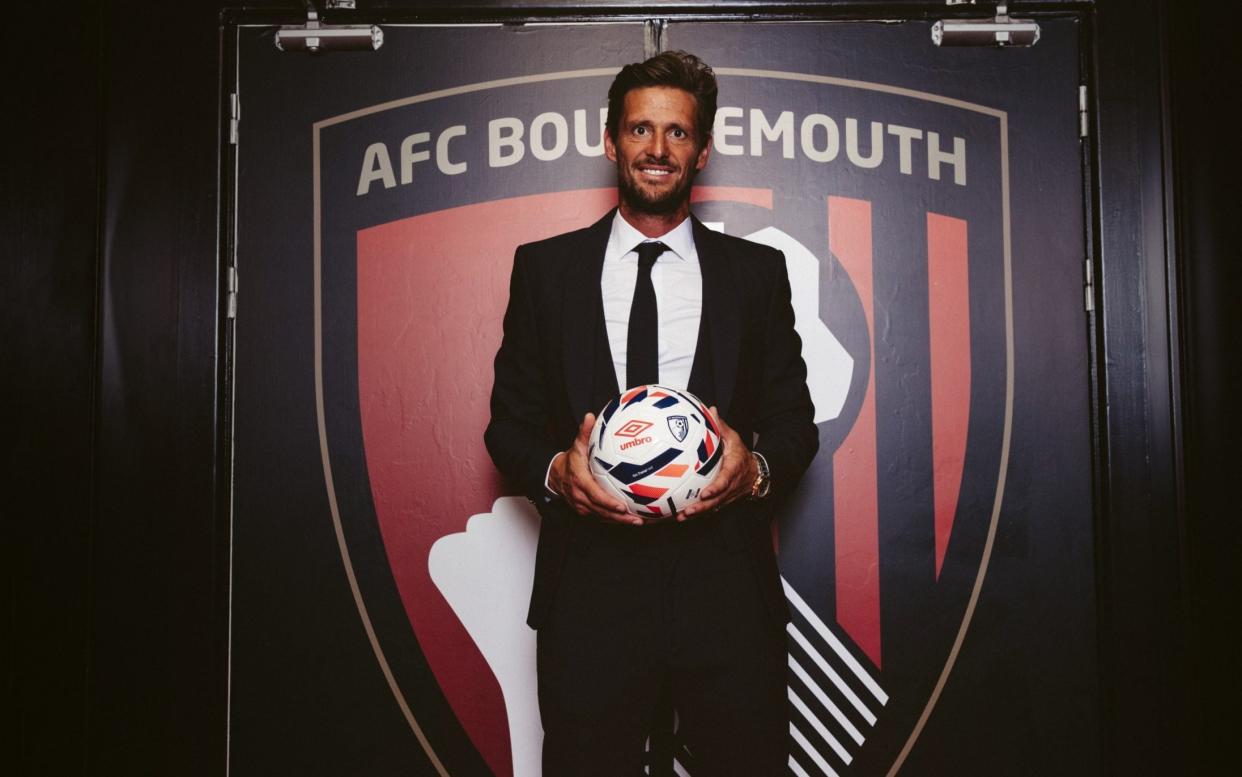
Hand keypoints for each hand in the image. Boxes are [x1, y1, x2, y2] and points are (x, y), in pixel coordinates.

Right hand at [549, 413, 641, 525]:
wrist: (555, 475)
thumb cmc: (571, 460)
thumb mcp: (576, 446)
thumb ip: (584, 433)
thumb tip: (590, 416)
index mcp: (580, 481)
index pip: (595, 495)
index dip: (608, 502)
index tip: (621, 506)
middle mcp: (580, 497)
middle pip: (601, 511)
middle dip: (619, 517)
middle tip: (637, 519)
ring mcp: (582, 506)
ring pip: (602, 517)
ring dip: (620, 521)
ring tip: (638, 522)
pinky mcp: (585, 511)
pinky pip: (601, 517)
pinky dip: (615, 520)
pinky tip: (630, 520)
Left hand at [678, 406, 757, 520]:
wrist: (756, 473)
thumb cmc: (741, 455)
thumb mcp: (735, 439)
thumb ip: (721, 427)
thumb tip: (711, 409)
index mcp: (733, 471)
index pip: (725, 482)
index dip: (715, 489)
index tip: (704, 494)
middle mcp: (730, 487)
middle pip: (716, 501)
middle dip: (701, 508)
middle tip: (686, 512)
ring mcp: (726, 497)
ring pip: (711, 508)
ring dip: (697, 514)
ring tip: (680, 518)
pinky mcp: (721, 501)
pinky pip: (709, 509)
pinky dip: (697, 513)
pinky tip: (680, 516)